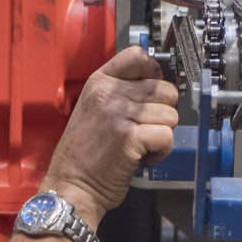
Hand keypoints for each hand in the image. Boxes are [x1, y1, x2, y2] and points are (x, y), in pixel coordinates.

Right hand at [40, 47, 178, 227]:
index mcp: (100, 82)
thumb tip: (156, 82)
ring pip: (170, 114)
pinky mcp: (130, 137)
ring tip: (142, 145)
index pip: (138, 56)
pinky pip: (167, 136)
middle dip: (163, 112)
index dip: (154, 73)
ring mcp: (119, 114)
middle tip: (145, 129)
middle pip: (165, 89)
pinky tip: (144, 158)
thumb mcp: (94, 109)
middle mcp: (110, 93)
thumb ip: (120, 93)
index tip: (152, 93)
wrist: (71, 185)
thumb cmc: (84, 154)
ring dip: (162, 134)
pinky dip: (162, 151)